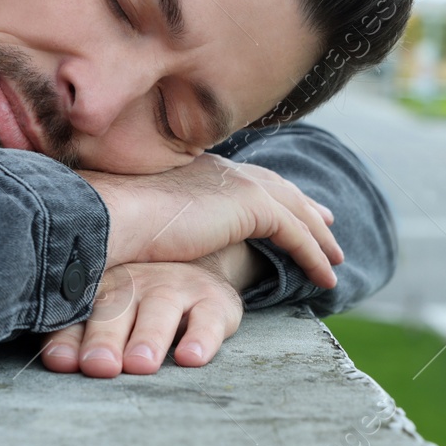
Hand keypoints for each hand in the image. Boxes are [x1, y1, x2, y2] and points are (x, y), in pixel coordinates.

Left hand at [38, 247, 255, 376]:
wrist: (197, 261)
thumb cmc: (135, 301)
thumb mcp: (105, 314)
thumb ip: (75, 337)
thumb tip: (57, 362)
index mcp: (100, 289)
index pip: (77, 316)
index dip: (68, 339)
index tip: (62, 363)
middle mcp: (135, 283)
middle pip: (116, 311)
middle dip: (105, 339)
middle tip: (100, 366)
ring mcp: (174, 287)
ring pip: (160, 309)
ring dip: (148, 337)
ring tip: (140, 364)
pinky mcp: (213, 300)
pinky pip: (208, 318)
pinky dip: (201, 338)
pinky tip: (191, 357)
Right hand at [81, 154, 340, 288]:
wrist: (111, 216)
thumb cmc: (110, 225)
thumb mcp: (137, 221)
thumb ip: (154, 224)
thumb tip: (144, 240)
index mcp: (197, 168)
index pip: (244, 180)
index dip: (270, 193)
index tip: (288, 204)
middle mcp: (221, 169)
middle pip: (277, 188)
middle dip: (305, 206)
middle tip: (328, 222)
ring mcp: (238, 184)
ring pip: (293, 212)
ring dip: (318, 237)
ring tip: (335, 259)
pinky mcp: (251, 207)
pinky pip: (295, 235)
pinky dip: (314, 255)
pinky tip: (326, 277)